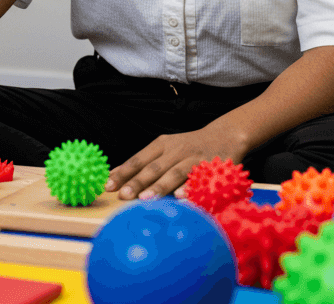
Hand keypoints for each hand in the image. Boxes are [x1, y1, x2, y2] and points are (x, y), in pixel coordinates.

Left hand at [104, 124, 248, 200]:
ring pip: (174, 173)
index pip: (138, 159)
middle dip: (137, 182)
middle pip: (153, 167)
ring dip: (160, 186)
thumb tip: (112, 178)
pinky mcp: (210, 167)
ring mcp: (193, 158)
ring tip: (146, 199)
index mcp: (161, 145)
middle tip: (122, 195)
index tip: (107, 186)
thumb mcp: (164, 149)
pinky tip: (182, 197)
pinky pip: (199, 179)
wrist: (226, 135)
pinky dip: (190, 188)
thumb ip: (142, 164)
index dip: (122, 172)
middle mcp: (176, 150)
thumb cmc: (188, 147)